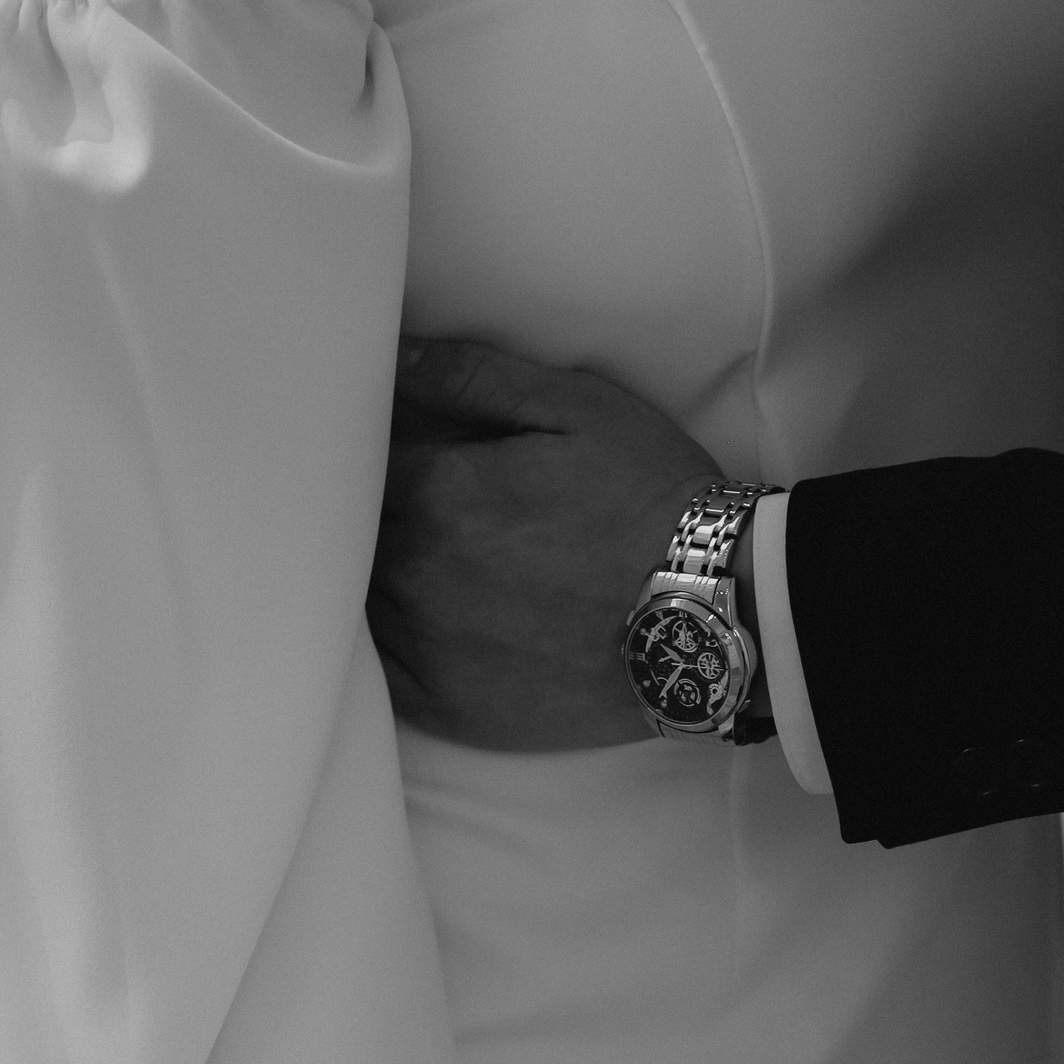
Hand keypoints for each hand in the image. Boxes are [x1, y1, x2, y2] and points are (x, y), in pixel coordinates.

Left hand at [368, 337, 721, 749]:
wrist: (712, 612)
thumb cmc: (650, 499)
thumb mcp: (576, 408)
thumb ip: (472, 377)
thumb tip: (392, 357)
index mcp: (439, 490)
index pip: (358, 458)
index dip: (369, 449)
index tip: (391, 447)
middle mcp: (416, 570)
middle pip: (351, 531)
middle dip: (367, 511)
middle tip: (407, 504)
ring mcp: (425, 645)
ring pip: (357, 598)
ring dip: (373, 574)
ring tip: (426, 561)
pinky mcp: (442, 705)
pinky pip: (379, 669)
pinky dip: (383, 640)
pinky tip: (420, 620)